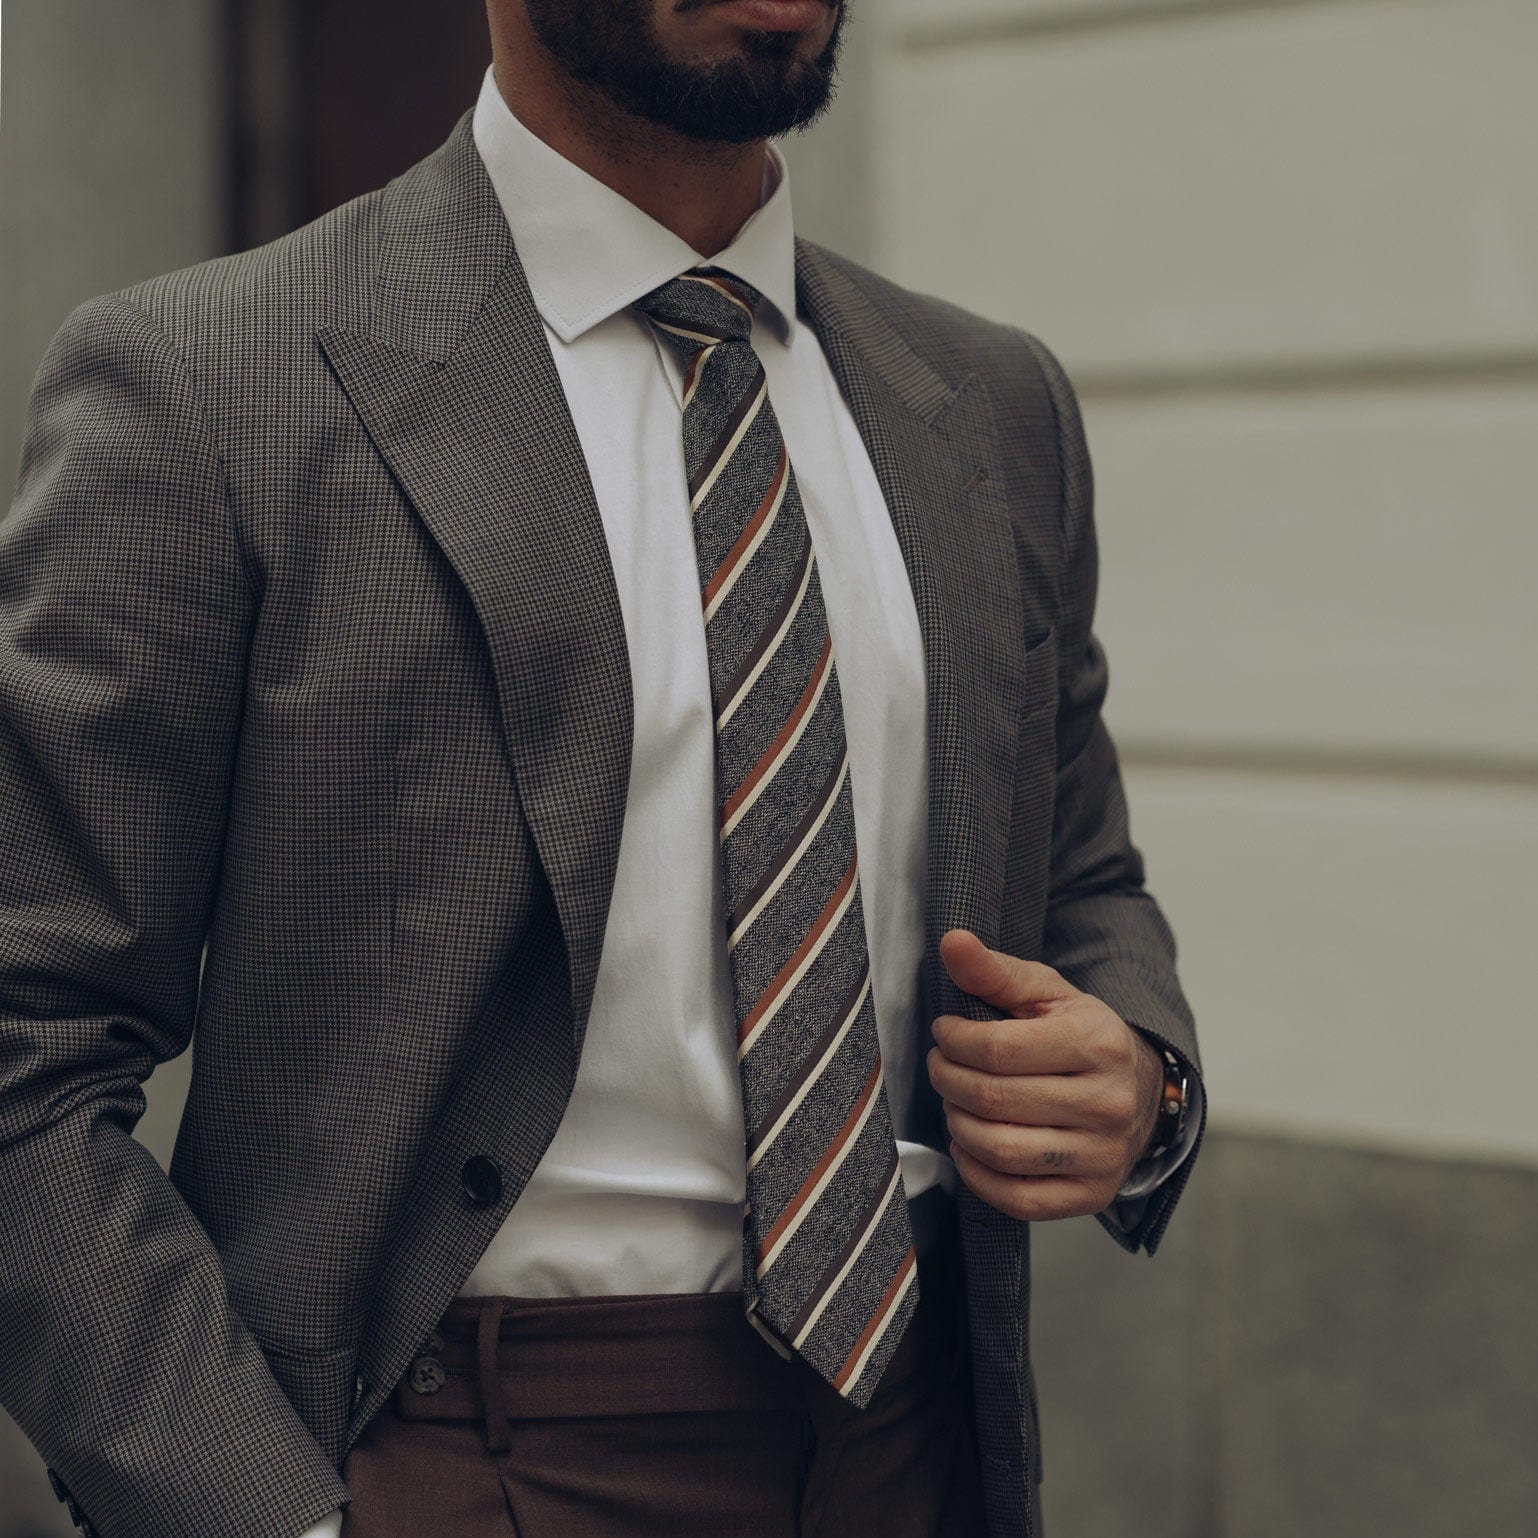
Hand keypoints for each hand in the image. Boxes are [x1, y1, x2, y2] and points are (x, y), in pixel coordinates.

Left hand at [926, 929, 1164, 1220]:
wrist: (1136, 1092)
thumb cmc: (1078, 1036)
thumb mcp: (1045, 994)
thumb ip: (994, 971)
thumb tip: (952, 941)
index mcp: (1098, 1043)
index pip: (998, 1049)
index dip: (953, 1041)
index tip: (944, 1033)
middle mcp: (1108, 1102)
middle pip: (994, 1099)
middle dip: (947, 1080)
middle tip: (940, 1067)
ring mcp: (1103, 1155)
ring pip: (1000, 1149)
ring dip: (957, 1124)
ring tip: (955, 1101)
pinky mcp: (1091, 1194)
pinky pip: (1016, 1198)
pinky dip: (976, 1173)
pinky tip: (968, 1144)